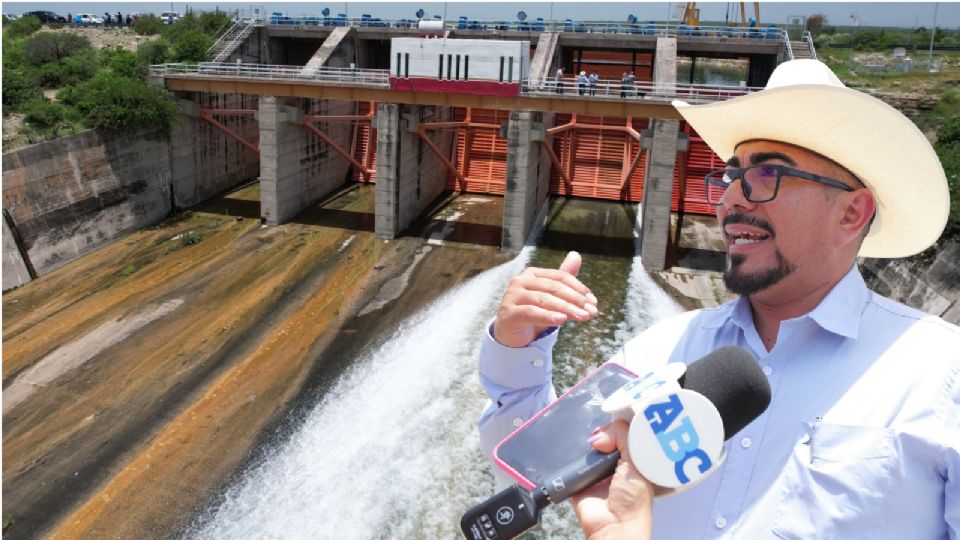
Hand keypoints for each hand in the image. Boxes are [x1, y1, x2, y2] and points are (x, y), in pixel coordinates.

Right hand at [492, 251, 597, 347]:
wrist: (511, 336)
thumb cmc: (533, 314)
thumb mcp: (551, 297)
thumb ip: (563, 278)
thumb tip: (576, 255)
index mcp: (532, 274)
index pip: (560, 277)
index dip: (578, 288)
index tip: (593, 302)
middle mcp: (520, 281)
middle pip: (553, 287)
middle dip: (575, 300)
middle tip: (591, 311)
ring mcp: (512, 296)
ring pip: (544, 300)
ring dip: (566, 309)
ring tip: (582, 316)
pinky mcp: (508, 313)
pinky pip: (531, 313)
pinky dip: (547, 316)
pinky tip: (561, 320)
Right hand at [572, 420, 654, 539]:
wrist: (613, 526)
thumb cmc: (633, 501)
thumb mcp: (637, 462)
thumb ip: (624, 438)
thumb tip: (599, 436)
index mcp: (635, 462)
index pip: (627, 436)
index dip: (621, 426)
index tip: (616, 421)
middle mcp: (616, 466)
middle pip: (607, 439)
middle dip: (604, 434)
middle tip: (604, 439)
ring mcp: (597, 472)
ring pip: (590, 449)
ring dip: (590, 445)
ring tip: (594, 446)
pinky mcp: (579, 479)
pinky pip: (573, 462)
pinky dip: (574, 457)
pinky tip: (580, 454)